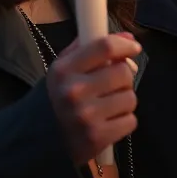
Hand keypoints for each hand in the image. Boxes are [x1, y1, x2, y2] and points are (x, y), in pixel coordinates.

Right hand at [47, 33, 141, 164]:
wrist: (43, 140)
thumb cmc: (59, 98)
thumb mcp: (64, 68)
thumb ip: (92, 47)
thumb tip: (128, 37)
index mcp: (64, 70)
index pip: (104, 47)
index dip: (124, 45)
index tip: (133, 47)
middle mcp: (74, 91)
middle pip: (123, 72)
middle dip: (124, 78)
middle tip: (113, 85)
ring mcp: (86, 116)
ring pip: (130, 98)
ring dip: (124, 101)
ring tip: (108, 106)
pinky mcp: (97, 137)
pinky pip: (131, 121)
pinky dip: (124, 121)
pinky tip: (108, 122)